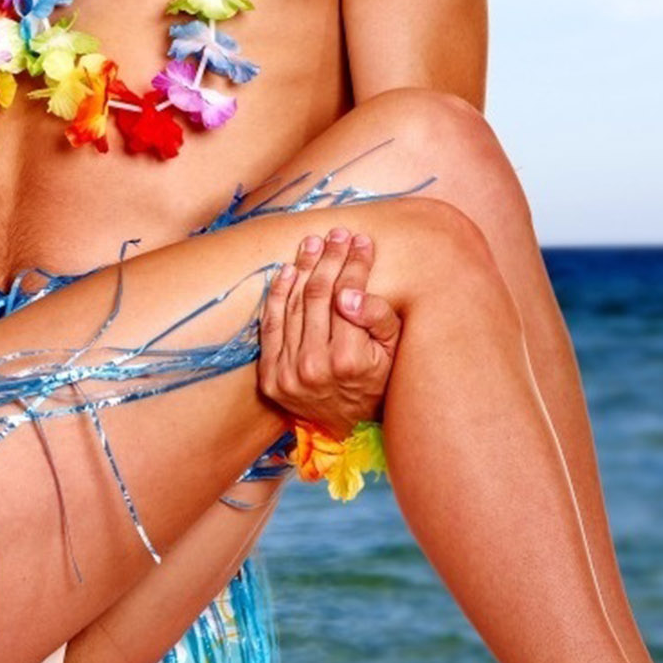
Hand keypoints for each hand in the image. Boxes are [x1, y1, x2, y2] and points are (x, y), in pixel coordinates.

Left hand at [257, 227, 399, 436]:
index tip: (361, 240)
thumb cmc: (377, 382)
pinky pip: (270, 325)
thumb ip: (378, 319)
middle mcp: (313, 367)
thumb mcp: (393, 352)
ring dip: (303, 268)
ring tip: (314, 243)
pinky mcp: (270, 376)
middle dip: (329, 258)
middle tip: (336, 234)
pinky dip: (277, 295)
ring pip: (293, 305)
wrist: (347, 428)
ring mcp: (287, 373)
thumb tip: (351, 294)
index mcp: (348, 361)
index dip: (355, 263)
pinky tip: (288, 270)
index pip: (346, 295)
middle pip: (318, 295)